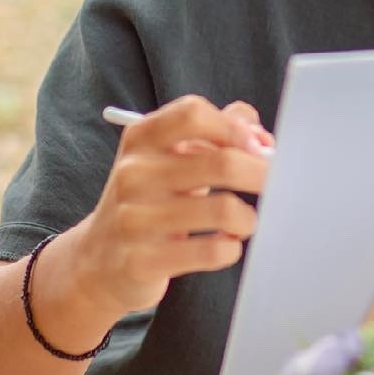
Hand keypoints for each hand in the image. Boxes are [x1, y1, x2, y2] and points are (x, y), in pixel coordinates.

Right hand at [71, 95, 272, 314]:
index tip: (256, 146)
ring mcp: (134, 218)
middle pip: (222, 162)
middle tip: (276, 184)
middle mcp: (134, 173)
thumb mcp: (169, 158)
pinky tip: (224, 245)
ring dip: (248, 219)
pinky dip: (231, 248)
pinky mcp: (143, 260)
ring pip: (225, 210)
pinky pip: (214, 251)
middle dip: (262, 174)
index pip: (193, 113)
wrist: (97, 261)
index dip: (234, 127)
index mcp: (141, 139)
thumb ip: (215, 132)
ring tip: (243, 223)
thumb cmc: (150, 201)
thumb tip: (260, 135)